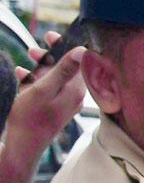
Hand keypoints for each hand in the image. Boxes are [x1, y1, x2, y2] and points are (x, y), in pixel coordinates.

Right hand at [10, 32, 86, 151]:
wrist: (23, 146)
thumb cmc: (30, 118)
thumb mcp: (44, 89)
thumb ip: (63, 70)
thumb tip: (82, 50)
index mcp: (76, 90)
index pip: (79, 62)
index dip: (67, 46)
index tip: (52, 36)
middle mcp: (75, 97)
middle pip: (67, 69)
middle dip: (50, 56)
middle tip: (34, 49)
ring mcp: (65, 103)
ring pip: (55, 78)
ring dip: (41, 67)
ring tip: (28, 58)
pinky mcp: (54, 108)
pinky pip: (48, 89)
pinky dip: (35, 80)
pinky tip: (22, 75)